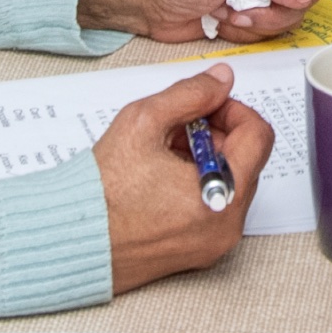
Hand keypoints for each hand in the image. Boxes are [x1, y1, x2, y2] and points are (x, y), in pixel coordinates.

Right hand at [96, 63, 275, 289]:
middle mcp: (227, 225)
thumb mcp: (144, 122)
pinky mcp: (200, 253)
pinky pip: (216, 208)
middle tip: (176, 128)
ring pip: (232, 183)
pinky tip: (162, 179)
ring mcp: (215, 244)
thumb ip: (190, 94)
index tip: (207, 106)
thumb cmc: (102, 191)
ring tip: (163, 154)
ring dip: (207, 159)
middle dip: (216, 135)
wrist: (73, 242)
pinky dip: (199, 186)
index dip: (234, 110)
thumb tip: (220, 79)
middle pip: (247, 160)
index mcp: (223, 194)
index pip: (258, 136)